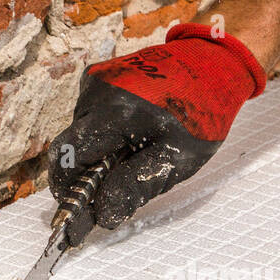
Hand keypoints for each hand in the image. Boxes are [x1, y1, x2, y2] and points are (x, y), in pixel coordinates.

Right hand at [48, 24, 265, 244]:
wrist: (213, 63)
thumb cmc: (201, 113)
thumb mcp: (176, 160)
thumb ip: (135, 187)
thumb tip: (103, 215)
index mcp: (113, 112)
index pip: (67, 157)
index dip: (66, 189)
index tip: (76, 214)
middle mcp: (96, 92)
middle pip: (73, 147)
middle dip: (87, 174)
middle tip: (111, 192)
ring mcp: (95, 81)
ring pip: (82, 132)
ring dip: (99, 153)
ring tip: (135, 154)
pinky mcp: (100, 77)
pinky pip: (92, 116)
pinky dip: (106, 133)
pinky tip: (134, 133)